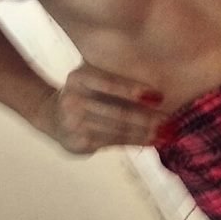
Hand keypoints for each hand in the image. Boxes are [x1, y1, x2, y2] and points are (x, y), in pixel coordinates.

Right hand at [30, 61, 168, 156]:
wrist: (50, 115)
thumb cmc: (84, 92)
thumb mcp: (90, 77)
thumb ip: (113, 78)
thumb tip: (154, 91)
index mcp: (79, 78)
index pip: (109, 83)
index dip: (133, 90)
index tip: (158, 96)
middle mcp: (73, 100)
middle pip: (116, 111)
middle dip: (146, 117)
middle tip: (169, 120)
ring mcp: (73, 124)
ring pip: (117, 130)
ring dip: (145, 133)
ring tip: (167, 133)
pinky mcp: (78, 143)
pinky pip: (113, 142)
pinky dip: (135, 142)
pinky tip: (151, 141)